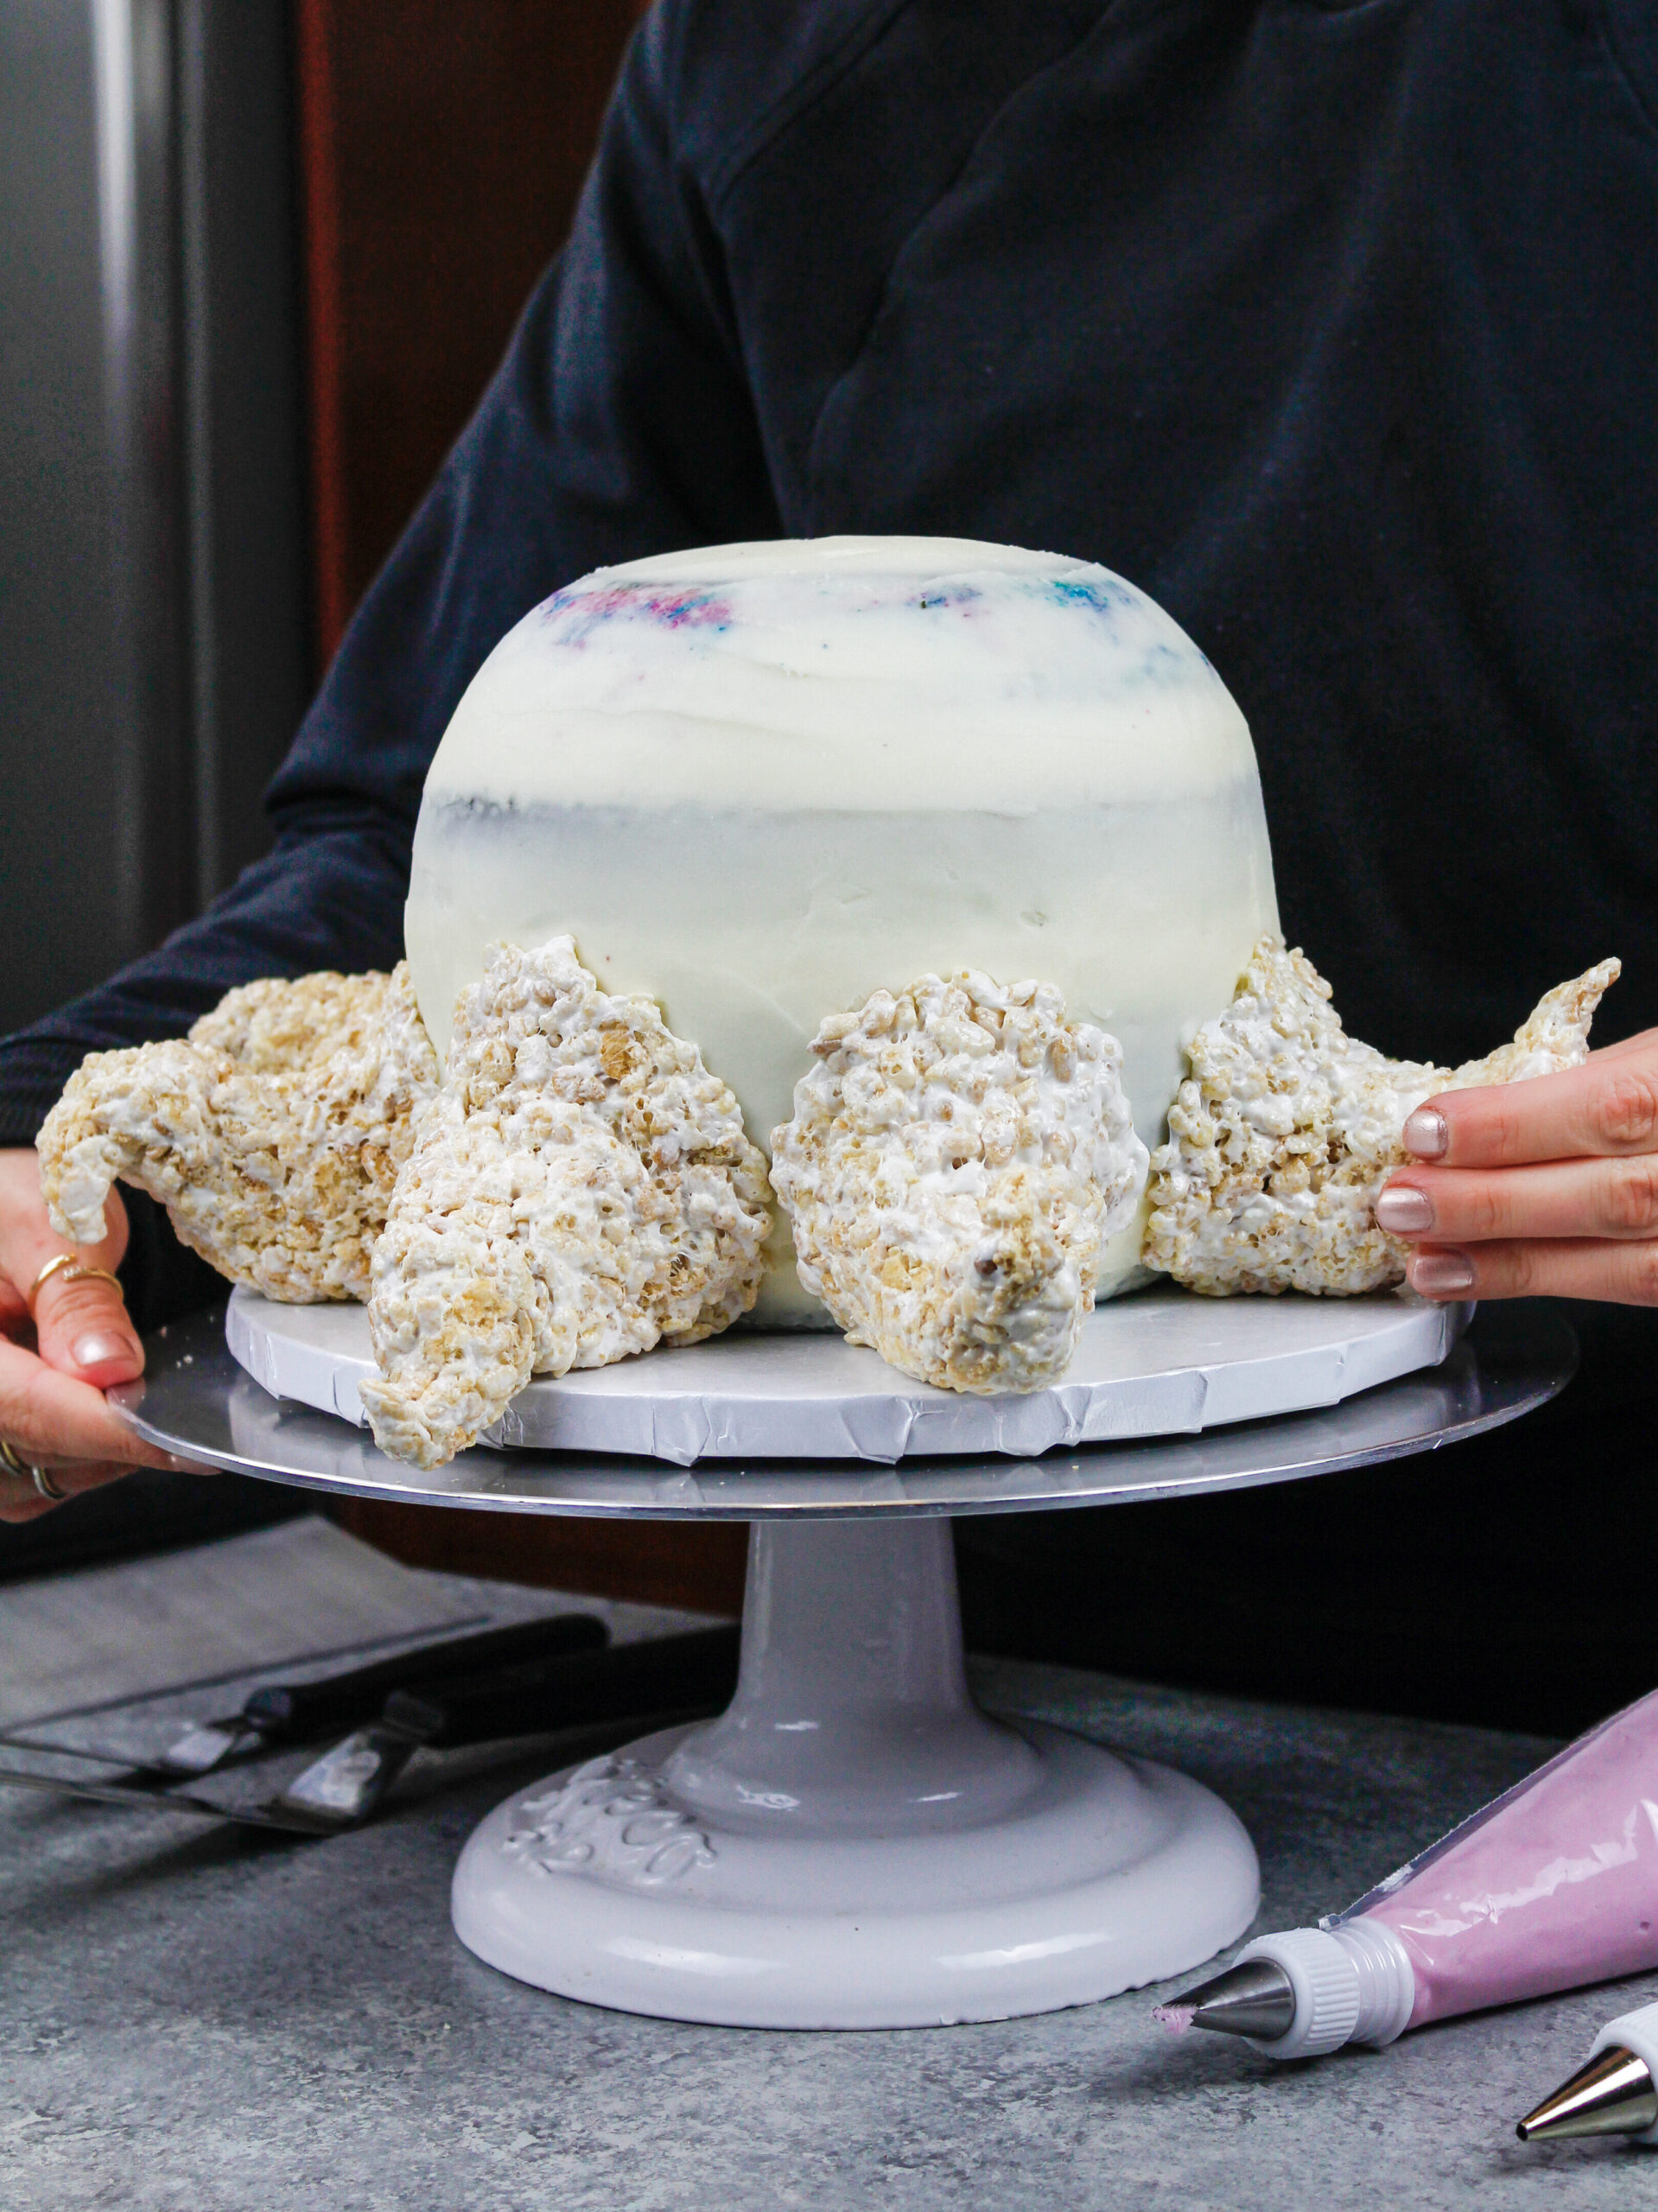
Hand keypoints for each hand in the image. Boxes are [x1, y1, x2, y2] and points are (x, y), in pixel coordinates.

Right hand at [0, 1148, 189, 1520]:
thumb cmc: (6, 1204)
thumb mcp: (44, 1225)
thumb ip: (77, 1301)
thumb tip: (111, 1369)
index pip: (27, 1409)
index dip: (108, 1430)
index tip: (178, 1441)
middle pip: (32, 1450)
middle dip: (113, 1437)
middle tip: (185, 1414)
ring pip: (32, 1478)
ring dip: (99, 1454)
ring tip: (147, 1403)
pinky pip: (29, 1482)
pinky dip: (79, 1461)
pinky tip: (113, 1418)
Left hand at [1375, 1032, 1657, 1303]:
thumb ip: (1591, 1080)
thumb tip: (1480, 1114)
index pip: (1613, 1107)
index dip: (1514, 1125)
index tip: (1427, 1131)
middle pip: (1613, 1194)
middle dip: (1493, 1202)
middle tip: (1402, 1201)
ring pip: (1625, 1259)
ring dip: (1507, 1260)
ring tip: (1424, 1255)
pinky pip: (1636, 1286)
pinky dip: (1547, 1280)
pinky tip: (1478, 1277)